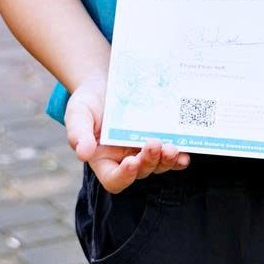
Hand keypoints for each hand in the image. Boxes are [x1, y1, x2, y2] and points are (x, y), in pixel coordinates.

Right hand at [64, 73, 188, 192]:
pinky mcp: (159, 138)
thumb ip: (78, 133)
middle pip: (140, 172)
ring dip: (167, 160)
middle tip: (154, 144)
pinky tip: (185, 151)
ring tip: (172, 148)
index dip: (123, 176)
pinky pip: (170, 154)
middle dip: (149, 162)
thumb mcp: (78, 113)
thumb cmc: (88, 102)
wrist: (107, 84)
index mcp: (103, 160)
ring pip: (158, 165)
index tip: (130, 162)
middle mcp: (125, 160)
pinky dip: (178, 156)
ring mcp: (143, 150)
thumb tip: (83, 154)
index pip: (114, 179)